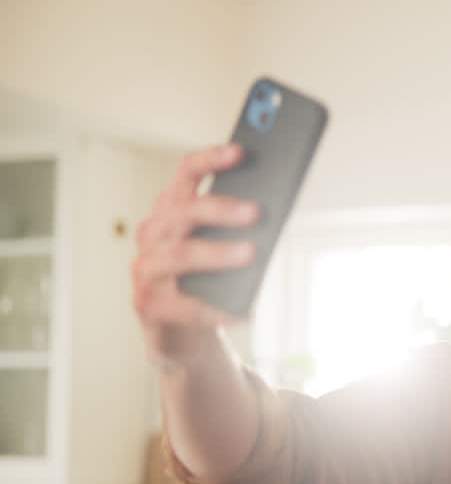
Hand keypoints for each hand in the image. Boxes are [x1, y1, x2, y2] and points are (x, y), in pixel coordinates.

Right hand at [131, 144, 258, 368]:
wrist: (182, 331)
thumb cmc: (207, 281)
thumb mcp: (222, 248)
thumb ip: (236, 229)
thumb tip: (270, 215)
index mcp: (170, 212)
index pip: (184, 175)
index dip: (209, 160)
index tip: (240, 151)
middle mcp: (152, 235)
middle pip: (181, 211)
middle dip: (219, 208)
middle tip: (255, 211)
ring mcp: (146, 270)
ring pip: (179, 254)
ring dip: (217, 252)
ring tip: (251, 253)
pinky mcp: (148, 306)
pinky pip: (182, 304)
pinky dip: (214, 307)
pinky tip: (241, 310)